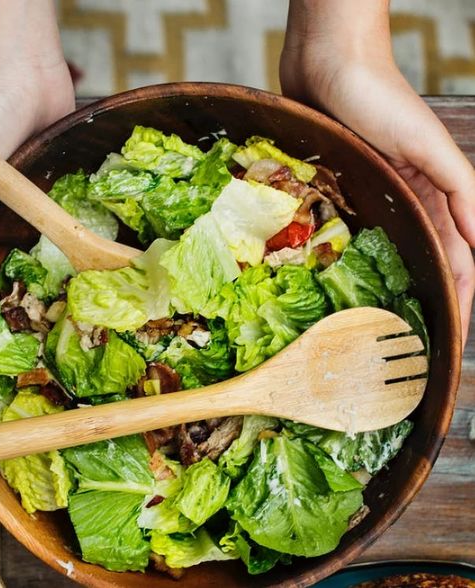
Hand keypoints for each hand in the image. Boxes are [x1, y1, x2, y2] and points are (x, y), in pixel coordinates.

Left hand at [281, 1, 474, 346]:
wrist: (331, 67)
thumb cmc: (380, 99)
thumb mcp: (427, 146)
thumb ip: (460, 189)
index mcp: (436, 193)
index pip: (458, 258)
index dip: (460, 297)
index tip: (451, 337)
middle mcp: (407, 200)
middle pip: (426, 261)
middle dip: (429, 301)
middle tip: (416, 344)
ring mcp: (373, 196)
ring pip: (392, 252)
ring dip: (396, 286)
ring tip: (385, 325)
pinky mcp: (341, 190)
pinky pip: (352, 234)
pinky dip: (358, 260)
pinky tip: (350, 283)